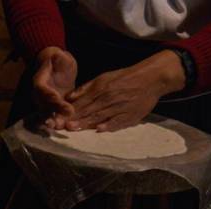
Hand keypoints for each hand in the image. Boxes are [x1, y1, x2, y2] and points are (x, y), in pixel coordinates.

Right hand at [32, 46, 76, 128]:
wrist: (57, 66)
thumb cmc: (57, 59)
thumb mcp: (59, 55)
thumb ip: (59, 57)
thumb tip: (58, 56)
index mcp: (39, 80)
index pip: (43, 90)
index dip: (51, 98)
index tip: (62, 104)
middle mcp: (38, 93)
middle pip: (43, 105)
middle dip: (51, 114)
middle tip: (59, 123)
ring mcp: (44, 101)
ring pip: (46, 112)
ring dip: (53, 121)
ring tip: (60, 128)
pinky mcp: (52, 106)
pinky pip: (52, 115)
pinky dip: (58, 121)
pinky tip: (65, 128)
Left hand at [62, 50, 185, 131]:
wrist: (151, 79)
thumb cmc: (125, 78)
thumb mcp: (104, 78)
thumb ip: (86, 88)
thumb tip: (70, 97)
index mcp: (102, 88)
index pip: (82, 102)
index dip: (70, 110)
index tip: (59, 117)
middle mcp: (109, 98)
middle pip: (89, 110)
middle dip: (75, 118)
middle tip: (62, 126)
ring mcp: (120, 107)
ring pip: (100, 116)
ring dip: (86, 123)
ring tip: (74, 129)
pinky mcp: (130, 115)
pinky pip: (118, 121)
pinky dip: (109, 125)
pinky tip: (100, 129)